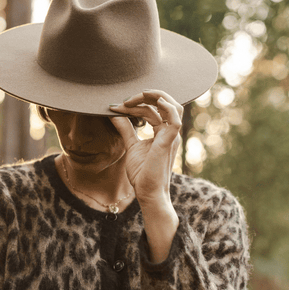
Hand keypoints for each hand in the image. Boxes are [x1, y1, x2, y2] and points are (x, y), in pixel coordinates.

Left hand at [109, 90, 182, 205]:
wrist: (147, 193)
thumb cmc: (142, 173)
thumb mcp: (131, 145)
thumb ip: (125, 129)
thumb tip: (114, 113)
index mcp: (163, 132)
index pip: (153, 110)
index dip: (136, 105)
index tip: (116, 107)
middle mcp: (170, 132)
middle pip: (166, 103)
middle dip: (147, 96)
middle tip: (126, 100)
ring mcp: (171, 137)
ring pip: (174, 107)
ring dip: (156, 97)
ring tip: (138, 96)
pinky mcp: (169, 142)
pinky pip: (174, 120)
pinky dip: (167, 108)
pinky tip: (155, 102)